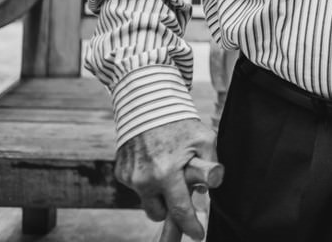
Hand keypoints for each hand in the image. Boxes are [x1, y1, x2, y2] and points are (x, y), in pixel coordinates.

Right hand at [115, 118, 219, 239]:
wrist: (147, 103)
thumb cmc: (180, 122)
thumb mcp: (204, 139)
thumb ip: (210, 166)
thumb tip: (210, 188)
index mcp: (166, 173)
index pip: (180, 211)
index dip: (191, 226)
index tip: (198, 235)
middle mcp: (144, 179)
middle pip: (159, 214)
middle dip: (171, 207)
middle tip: (180, 191)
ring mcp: (130, 177)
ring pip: (148, 201)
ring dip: (159, 194)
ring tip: (168, 170)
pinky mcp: (121, 172)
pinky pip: (138, 187)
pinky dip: (147, 180)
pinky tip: (154, 160)